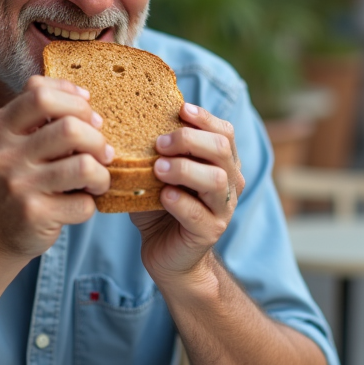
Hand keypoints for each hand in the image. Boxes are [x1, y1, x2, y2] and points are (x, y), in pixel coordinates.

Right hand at [0, 76, 112, 264]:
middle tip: (102, 152)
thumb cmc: (16, 179)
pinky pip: (83, 203)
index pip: (40, 93)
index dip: (74, 100)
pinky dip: (91, 203)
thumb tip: (85, 98)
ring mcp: (18, 185)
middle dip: (97, 139)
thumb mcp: (13, 141)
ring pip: (83, 166)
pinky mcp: (34, 215)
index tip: (88, 114)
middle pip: (70, 128)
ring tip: (97, 179)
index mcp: (0, 126)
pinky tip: (82, 202)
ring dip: (101, 174)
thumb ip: (39, 115)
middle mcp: (5, 153)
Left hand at [131, 103, 244, 282]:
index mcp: (222, 162)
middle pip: (221, 149)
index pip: (224, 131)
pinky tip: (162, 196)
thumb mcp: (160, 173)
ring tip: (158, 168)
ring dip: (184, 169)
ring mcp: (223, 208)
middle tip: (159, 143)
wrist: (167, 255)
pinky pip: (198, 213)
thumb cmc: (161, 206)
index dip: (204, 118)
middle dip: (189, 140)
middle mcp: (229, 182)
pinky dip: (179, 201)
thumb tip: (134, 116)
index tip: (180, 110)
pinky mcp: (211, 231)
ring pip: (215, 179)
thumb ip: (158, 150)